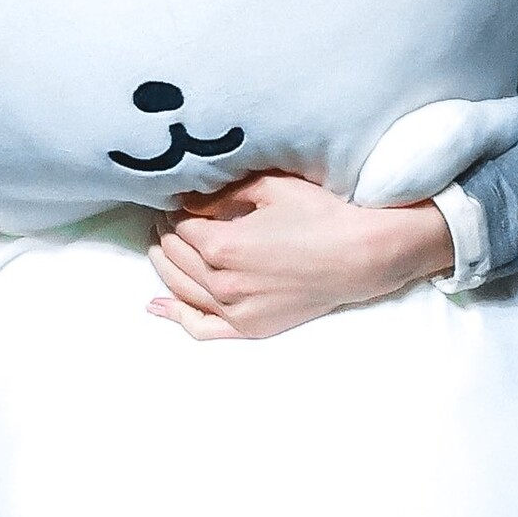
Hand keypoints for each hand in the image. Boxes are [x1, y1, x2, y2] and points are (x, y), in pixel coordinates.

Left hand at [147, 171, 453, 341]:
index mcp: (222, 245)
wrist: (360, 256)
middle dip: (167, 234)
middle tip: (171, 218)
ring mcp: (236, 310)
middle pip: (174, 256)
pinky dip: (176, 316)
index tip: (176, 200)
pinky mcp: (250, 327)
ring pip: (180, 288)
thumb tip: (185, 200)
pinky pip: (202, 327)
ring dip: (164, 265)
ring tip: (162, 245)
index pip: (178, 226)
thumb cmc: (319, 215)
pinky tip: (157, 305)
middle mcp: (223, 283)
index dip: (174, 211)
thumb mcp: (268, 188)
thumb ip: (220, 194)